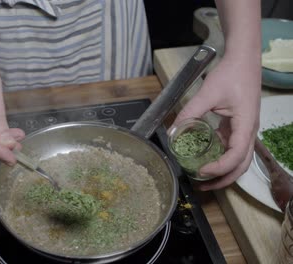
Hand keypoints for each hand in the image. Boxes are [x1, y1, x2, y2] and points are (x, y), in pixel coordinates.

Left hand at [172, 53, 260, 189]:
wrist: (243, 60)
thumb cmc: (231, 75)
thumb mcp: (207, 94)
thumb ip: (190, 112)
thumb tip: (173, 131)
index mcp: (245, 126)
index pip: (236, 156)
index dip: (219, 168)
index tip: (201, 171)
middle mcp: (249, 132)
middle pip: (240, 166)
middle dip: (223, 179)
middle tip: (201, 186)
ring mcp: (244, 130)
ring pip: (238, 160)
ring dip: (222, 171)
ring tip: (202, 178)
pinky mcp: (238, 127)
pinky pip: (231, 148)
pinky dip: (220, 158)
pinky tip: (204, 159)